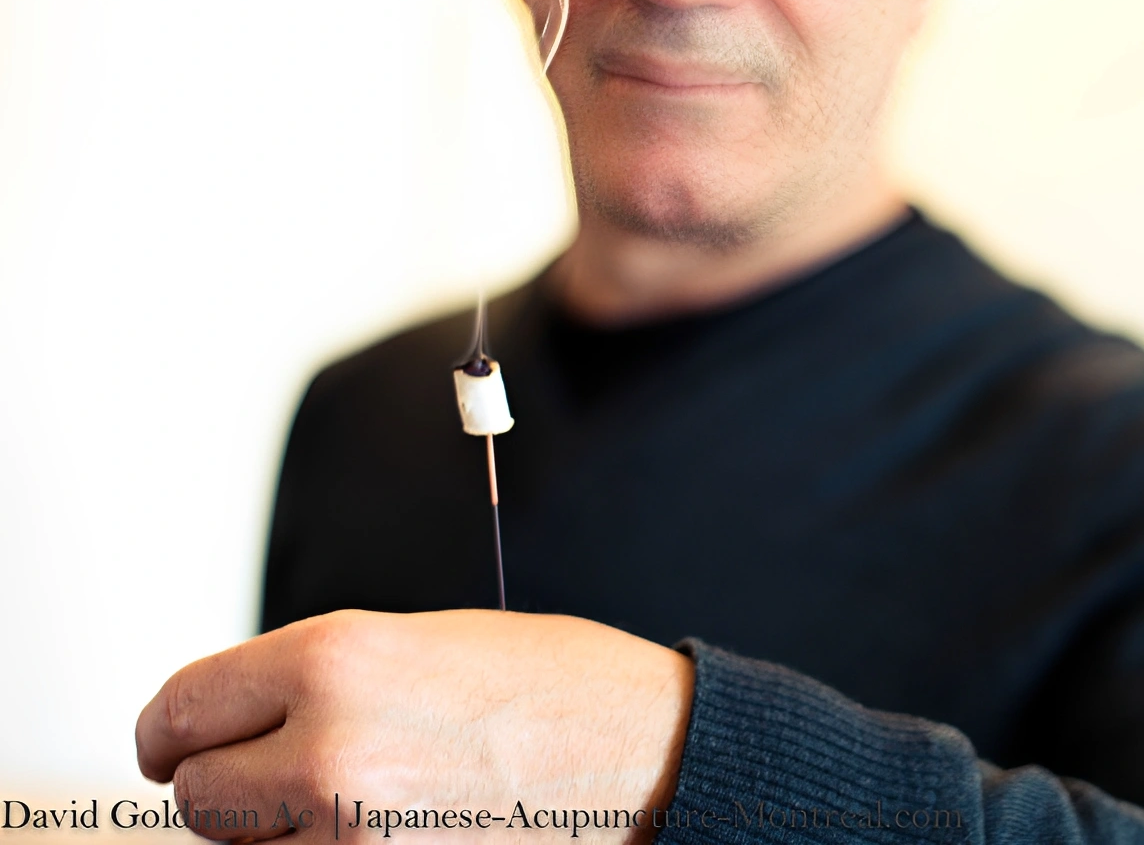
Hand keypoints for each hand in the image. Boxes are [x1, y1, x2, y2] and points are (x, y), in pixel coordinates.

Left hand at [135, 609, 693, 843]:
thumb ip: (321, 676)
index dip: (174, 728)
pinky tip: (373, 832)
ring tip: (351, 801)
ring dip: (277, 834)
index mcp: (334, 658)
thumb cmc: (556, 688)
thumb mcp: (422, 642)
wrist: (645, 756)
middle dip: (228, 783)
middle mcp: (328, 748)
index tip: (177, 742)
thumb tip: (249, 717)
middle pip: (199, 796)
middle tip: (273, 771)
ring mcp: (352, 837)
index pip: (182, 708)